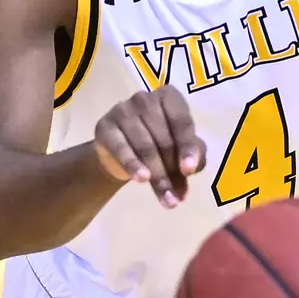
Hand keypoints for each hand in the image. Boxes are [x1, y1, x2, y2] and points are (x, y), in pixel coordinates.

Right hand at [93, 86, 206, 208]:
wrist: (119, 152)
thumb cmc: (158, 145)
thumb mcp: (180, 150)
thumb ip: (193, 156)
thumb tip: (192, 170)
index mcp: (169, 97)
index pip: (182, 122)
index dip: (187, 147)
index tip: (189, 170)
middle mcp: (145, 98)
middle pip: (163, 139)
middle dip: (171, 171)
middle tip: (176, 197)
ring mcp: (123, 109)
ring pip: (145, 146)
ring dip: (157, 176)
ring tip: (166, 199)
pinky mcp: (105, 126)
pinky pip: (121, 148)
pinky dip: (132, 165)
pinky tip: (141, 179)